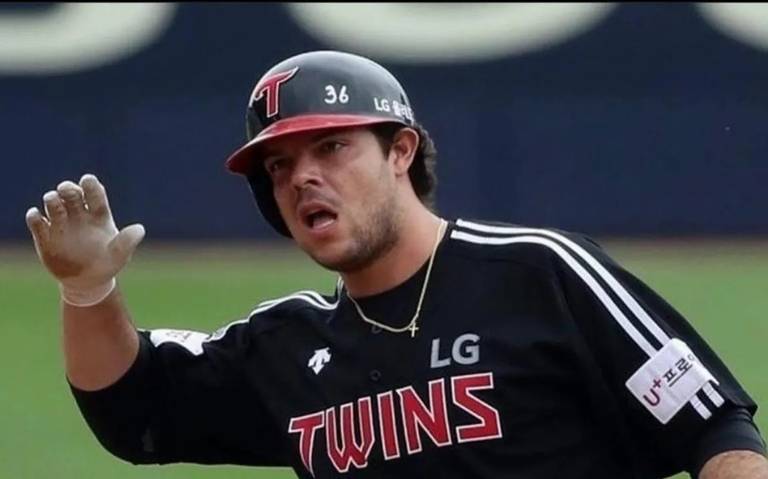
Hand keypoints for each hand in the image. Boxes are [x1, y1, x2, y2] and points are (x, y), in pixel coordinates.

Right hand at [25, 174, 144, 305]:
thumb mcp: (120, 255)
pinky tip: (36, 216)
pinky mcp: (45, 236)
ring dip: (52, 200)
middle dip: (68, 189)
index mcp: (98, 215)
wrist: (88, 282)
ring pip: (53, 203)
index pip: (95, 194)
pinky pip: (36, 222)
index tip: (88, 180)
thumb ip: (128, 241)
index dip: (91, 185)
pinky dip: (34, 217)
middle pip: (72, 194)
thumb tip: (140, 229)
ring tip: (53, 201)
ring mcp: (61, 224)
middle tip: (67, 189)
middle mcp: (79, 215)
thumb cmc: (108, 264)